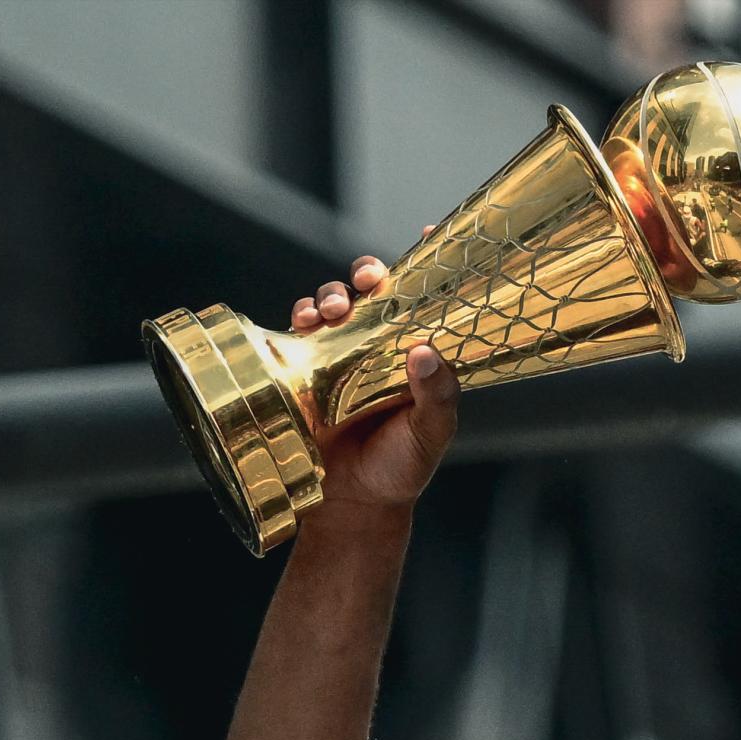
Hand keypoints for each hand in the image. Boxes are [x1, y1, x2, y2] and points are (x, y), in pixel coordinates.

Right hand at [289, 230, 459, 518]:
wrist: (350, 505)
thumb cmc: (398, 470)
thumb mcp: (429, 437)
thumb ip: (438, 398)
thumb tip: (425, 352)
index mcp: (415, 355)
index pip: (425, 301)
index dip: (428, 264)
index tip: (432, 233)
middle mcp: (379, 347)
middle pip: (373, 290)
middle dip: (368, 273)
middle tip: (367, 281)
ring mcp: (341, 354)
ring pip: (334, 303)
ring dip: (331, 295)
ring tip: (332, 311)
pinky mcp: (307, 367)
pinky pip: (301, 329)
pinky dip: (302, 316)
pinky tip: (306, 321)